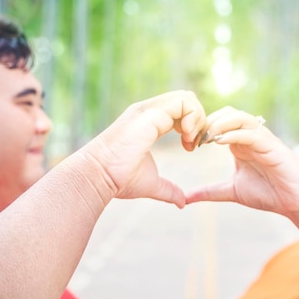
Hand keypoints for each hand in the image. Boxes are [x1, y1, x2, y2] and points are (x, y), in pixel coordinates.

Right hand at [84, 90, 205, 207]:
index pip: (181, 109)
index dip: (193, 126)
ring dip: (197, 119)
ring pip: (186, 97)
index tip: (191, 148)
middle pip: (186, 98)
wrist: (99, 176)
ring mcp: (149, 110)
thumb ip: (168, 189)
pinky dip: (193, 118)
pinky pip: (183, 103)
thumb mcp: (151, 183)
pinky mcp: (150, 114)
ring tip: (190, 141)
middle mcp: (149, 111)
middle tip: (195, 143)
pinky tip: (186, 138)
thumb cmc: (118, 178)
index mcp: (150, 122)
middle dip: (199, 120)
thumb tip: (182, 201)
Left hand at [187, 106, 298, 215]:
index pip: (219, 122)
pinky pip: (253, 133)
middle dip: (208, 122)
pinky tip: (221, 142)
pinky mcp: (273, 147)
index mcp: (240, 143)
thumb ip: (210, 192)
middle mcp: (251, 137)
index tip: (187, 142)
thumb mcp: (232, 191)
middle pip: (227, 113)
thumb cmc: (269, 193)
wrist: (296, 203)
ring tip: (206, 137)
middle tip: (194, 137)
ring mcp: (263, 140)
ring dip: (221, 123)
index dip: (201, 128)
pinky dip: (236, 134)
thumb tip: (186, 198)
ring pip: (240, 118)